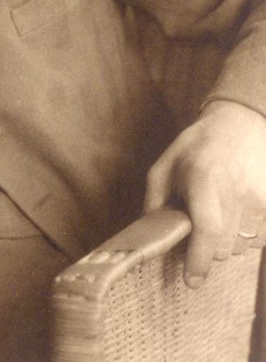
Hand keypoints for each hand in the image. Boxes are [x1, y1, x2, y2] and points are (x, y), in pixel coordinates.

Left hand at [144, 100, 265, 286]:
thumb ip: (155, 201)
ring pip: (239, 248)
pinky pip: (257, 241)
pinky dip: (242, 237)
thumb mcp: (165, 165)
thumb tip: (152, 236)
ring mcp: (260, 201)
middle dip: (204, 249)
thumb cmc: (196, 146)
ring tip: (215, 213)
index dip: (199, 260)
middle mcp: (236, 192)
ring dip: (223, 242)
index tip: (191, 281)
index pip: (207, 229)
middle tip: (193, 229)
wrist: (240, 126)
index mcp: (204, 179)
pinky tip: (232, 214)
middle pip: (222, 248)